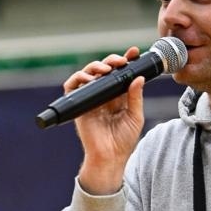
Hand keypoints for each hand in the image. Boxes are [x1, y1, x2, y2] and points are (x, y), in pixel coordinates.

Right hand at [64, 48, 145, 193]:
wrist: (110, 157)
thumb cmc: (123, 141)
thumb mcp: (135, 116)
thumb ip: (135, 97)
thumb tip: (138, 78)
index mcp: (118, 96)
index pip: (120, 73)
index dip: (125, 61)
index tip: (133, 52)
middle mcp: (103, 95)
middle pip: (104, 70)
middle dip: (112, 61)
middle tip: (121, 61)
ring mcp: (90, 99)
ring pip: (88, 74)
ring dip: (95, 66)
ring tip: (106, 69)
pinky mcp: (78, 106)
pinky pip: (72, 87)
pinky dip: (77, 78)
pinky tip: (89, 78)